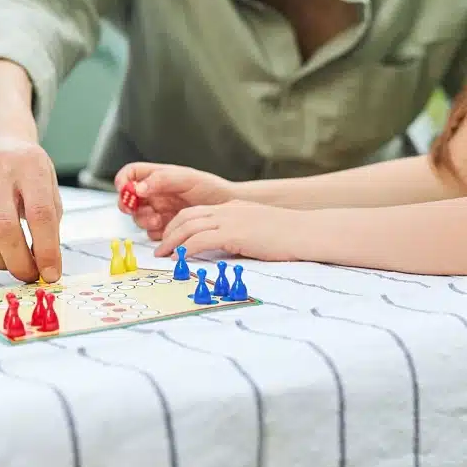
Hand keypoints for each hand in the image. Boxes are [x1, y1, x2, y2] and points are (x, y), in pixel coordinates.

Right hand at [0, 135, 61, 282]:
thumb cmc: (26, 169)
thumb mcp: (48, 184)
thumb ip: (49, 220)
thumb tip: (47, 265)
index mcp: (30, 166)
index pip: (39, 213)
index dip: (47, 249)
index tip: (51, 274)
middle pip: (4, 227)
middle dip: (19, 261)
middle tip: (29, 276)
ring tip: (12, 264)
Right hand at [114, 162, 237, 238]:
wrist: (228, 208)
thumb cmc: (211, 189)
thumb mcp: (187, 178)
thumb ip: (161, 180)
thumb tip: (138, 188)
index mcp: (157, 177)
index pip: (130, 174)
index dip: (123, 181)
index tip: (125, 190)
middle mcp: (155, 194)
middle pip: (128, 199)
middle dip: (129, 206)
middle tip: (137, 209)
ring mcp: (159, 211)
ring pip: (138, 218)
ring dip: (144, 220)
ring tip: (158, 220)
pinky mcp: (165, 228)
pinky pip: (151, 233)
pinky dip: (156, 233)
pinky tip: (168, 228)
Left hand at [152, 202, 300, 261]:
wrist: (308, 232)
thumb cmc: (288, 236)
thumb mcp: (257, 229)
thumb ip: (238, 235)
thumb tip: (224, 251)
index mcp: (232, 208)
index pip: (195, 212)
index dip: (177, 225)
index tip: (168, 239)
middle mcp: (227, 210)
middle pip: (186, 217)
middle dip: (169, 233)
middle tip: (159, 250)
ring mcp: (230, 220)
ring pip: (189, 227)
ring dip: (172, 242)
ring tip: (163, 256)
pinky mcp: (235, 233)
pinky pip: (201, 240)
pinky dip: (185, 249)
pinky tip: (179, 258)